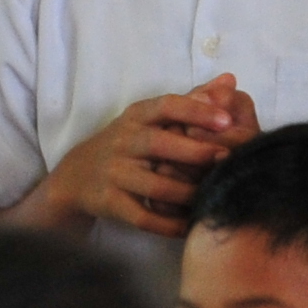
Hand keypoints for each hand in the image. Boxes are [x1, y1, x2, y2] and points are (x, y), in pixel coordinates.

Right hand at [36, 77, 258, 236]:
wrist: (77, 176)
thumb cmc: (127, 142)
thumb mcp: (150, 117)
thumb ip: (192, 100)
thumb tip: (230, 80)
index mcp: (137, 116)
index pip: (166, 106)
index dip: (196, 111)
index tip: (227, 120)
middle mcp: (124, 141)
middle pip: (158, 144)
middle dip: (194, 151)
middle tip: (227, 157)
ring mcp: (115, 173)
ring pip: (154, 186)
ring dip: (187, 193)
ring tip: (215, 195)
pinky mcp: (110, 202)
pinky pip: (143, 217)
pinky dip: (169, 224)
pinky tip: (191, 226)